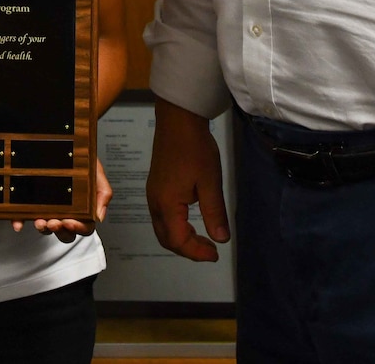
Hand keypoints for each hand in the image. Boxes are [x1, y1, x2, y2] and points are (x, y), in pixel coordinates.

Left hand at [16, 157, 111, 240]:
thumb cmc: (83, 159)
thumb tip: (99, 216)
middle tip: (54, 222)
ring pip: (46, 227)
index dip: (77, 228)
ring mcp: (49, 208)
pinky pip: (25, 216)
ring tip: (40, 221)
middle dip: (59, 230)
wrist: (65, 139)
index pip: (84, 226)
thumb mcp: (97, 173)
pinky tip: (18, 223)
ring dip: (43, 228)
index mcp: (83, 208)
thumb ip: (103, 193)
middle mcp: (66, 210)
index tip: (70, 222)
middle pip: (65, 231)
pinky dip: (20, 221)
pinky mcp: (32, 203)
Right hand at [145, 100, 230, 260]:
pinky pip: (162, 216)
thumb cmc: (195, 149)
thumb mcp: (210, 182)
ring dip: (181, 239)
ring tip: (203, 239)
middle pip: (166, 238)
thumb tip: (221, 239)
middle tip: (210, 250)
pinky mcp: (156, 186)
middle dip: (188, 249)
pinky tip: (191, 221)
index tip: (216, 254)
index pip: (178, 240)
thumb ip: (214, 213)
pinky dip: (176, 227)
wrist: (178, 120)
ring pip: (162, 228)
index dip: (197, 252)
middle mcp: (155, 202)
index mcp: (167, 204)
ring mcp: (153, 194)